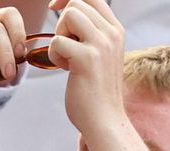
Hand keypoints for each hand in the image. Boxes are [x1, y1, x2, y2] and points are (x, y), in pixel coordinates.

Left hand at [47, 0, 125, 140]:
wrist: (104, 120)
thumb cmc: (96, 92)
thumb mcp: (99, 55)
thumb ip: (90, 35)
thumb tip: (69, 14)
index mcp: (116, 30)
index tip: (55, 8)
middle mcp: (112, 33)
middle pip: (77, 4)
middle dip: (62, 23)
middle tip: (66, 48)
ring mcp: (101, 44)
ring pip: (69, 15)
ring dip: (59, 35)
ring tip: (66, 57)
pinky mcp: (87, 58)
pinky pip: (57, 41)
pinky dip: (54, 55)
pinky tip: (65, 69)